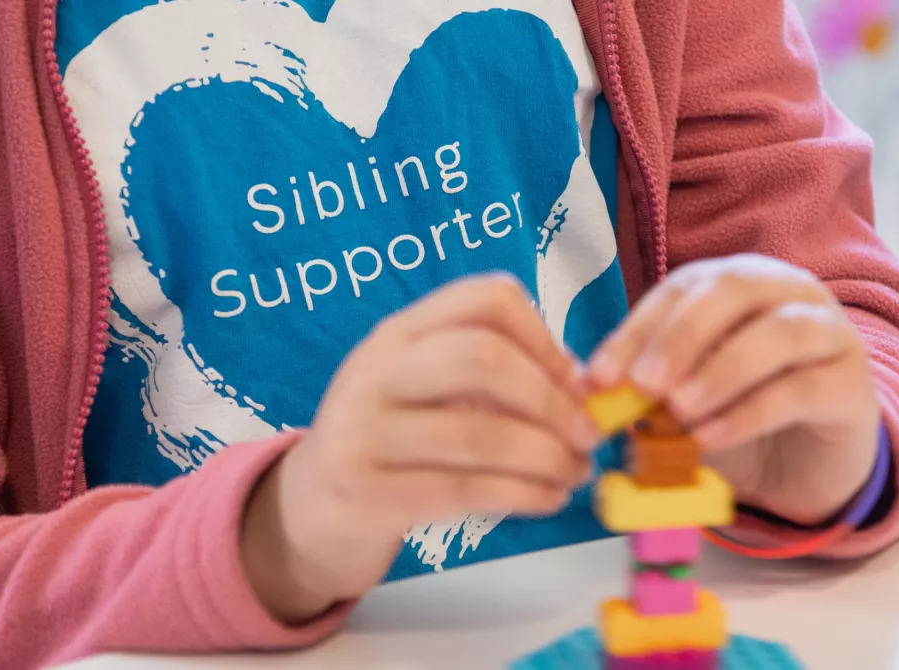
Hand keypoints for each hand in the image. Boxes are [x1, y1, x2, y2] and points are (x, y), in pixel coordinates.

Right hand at [242, 274, 601, 622]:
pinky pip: (463, 490)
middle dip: (549, 398)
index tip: (573, 379)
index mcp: (400, 333)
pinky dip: (522, 495)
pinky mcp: (368, 492)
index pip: (485, 299)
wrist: (311, 510)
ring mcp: (365, 432)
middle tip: (586, 433)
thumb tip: (581, 384)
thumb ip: (491, 377)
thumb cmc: (392, 442)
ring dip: (546, 457)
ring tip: (576, 473)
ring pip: (477, 434)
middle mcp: (377, 371)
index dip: (544, 336)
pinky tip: (549, 498)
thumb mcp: (425, 390)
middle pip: (481, 357)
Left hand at [587, 254, 879, 526]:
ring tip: (680, 411)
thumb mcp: (684, 396)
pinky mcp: (852, 383)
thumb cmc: (737, 412)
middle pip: (733, 290)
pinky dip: (749, 412)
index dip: (636, 329)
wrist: (809, 462)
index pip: (681, 288)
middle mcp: (785, 291)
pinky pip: (801, 388)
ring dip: (720, 371)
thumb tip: (594, 397)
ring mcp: (828, 331)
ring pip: (778, 333)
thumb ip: (647, 389)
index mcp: (735, 282)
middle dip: (680, 337)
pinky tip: (712, 437)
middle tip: (643, 385)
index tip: (599, 377)